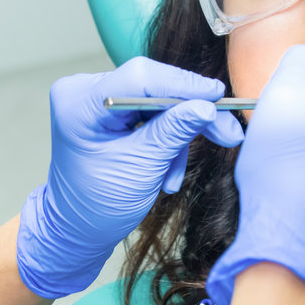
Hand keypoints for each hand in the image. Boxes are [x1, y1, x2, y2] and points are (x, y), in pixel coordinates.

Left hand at [17, 58, 243, 298]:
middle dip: (189, 113)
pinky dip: (165, 138)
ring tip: (174, 175)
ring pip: (156, 100)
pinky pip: (149, 112)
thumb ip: (174, 132)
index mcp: (80, 103)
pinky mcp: (108, 109)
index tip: (218, 96)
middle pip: (152, 85)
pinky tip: (165, 170)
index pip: (140, 77)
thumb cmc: (98, 204)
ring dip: (177, 135)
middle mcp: (83, 91)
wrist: (77, 227)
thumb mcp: (142, 167)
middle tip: (226, 131)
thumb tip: (208, 107)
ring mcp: (95, 98)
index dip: (184, 85)